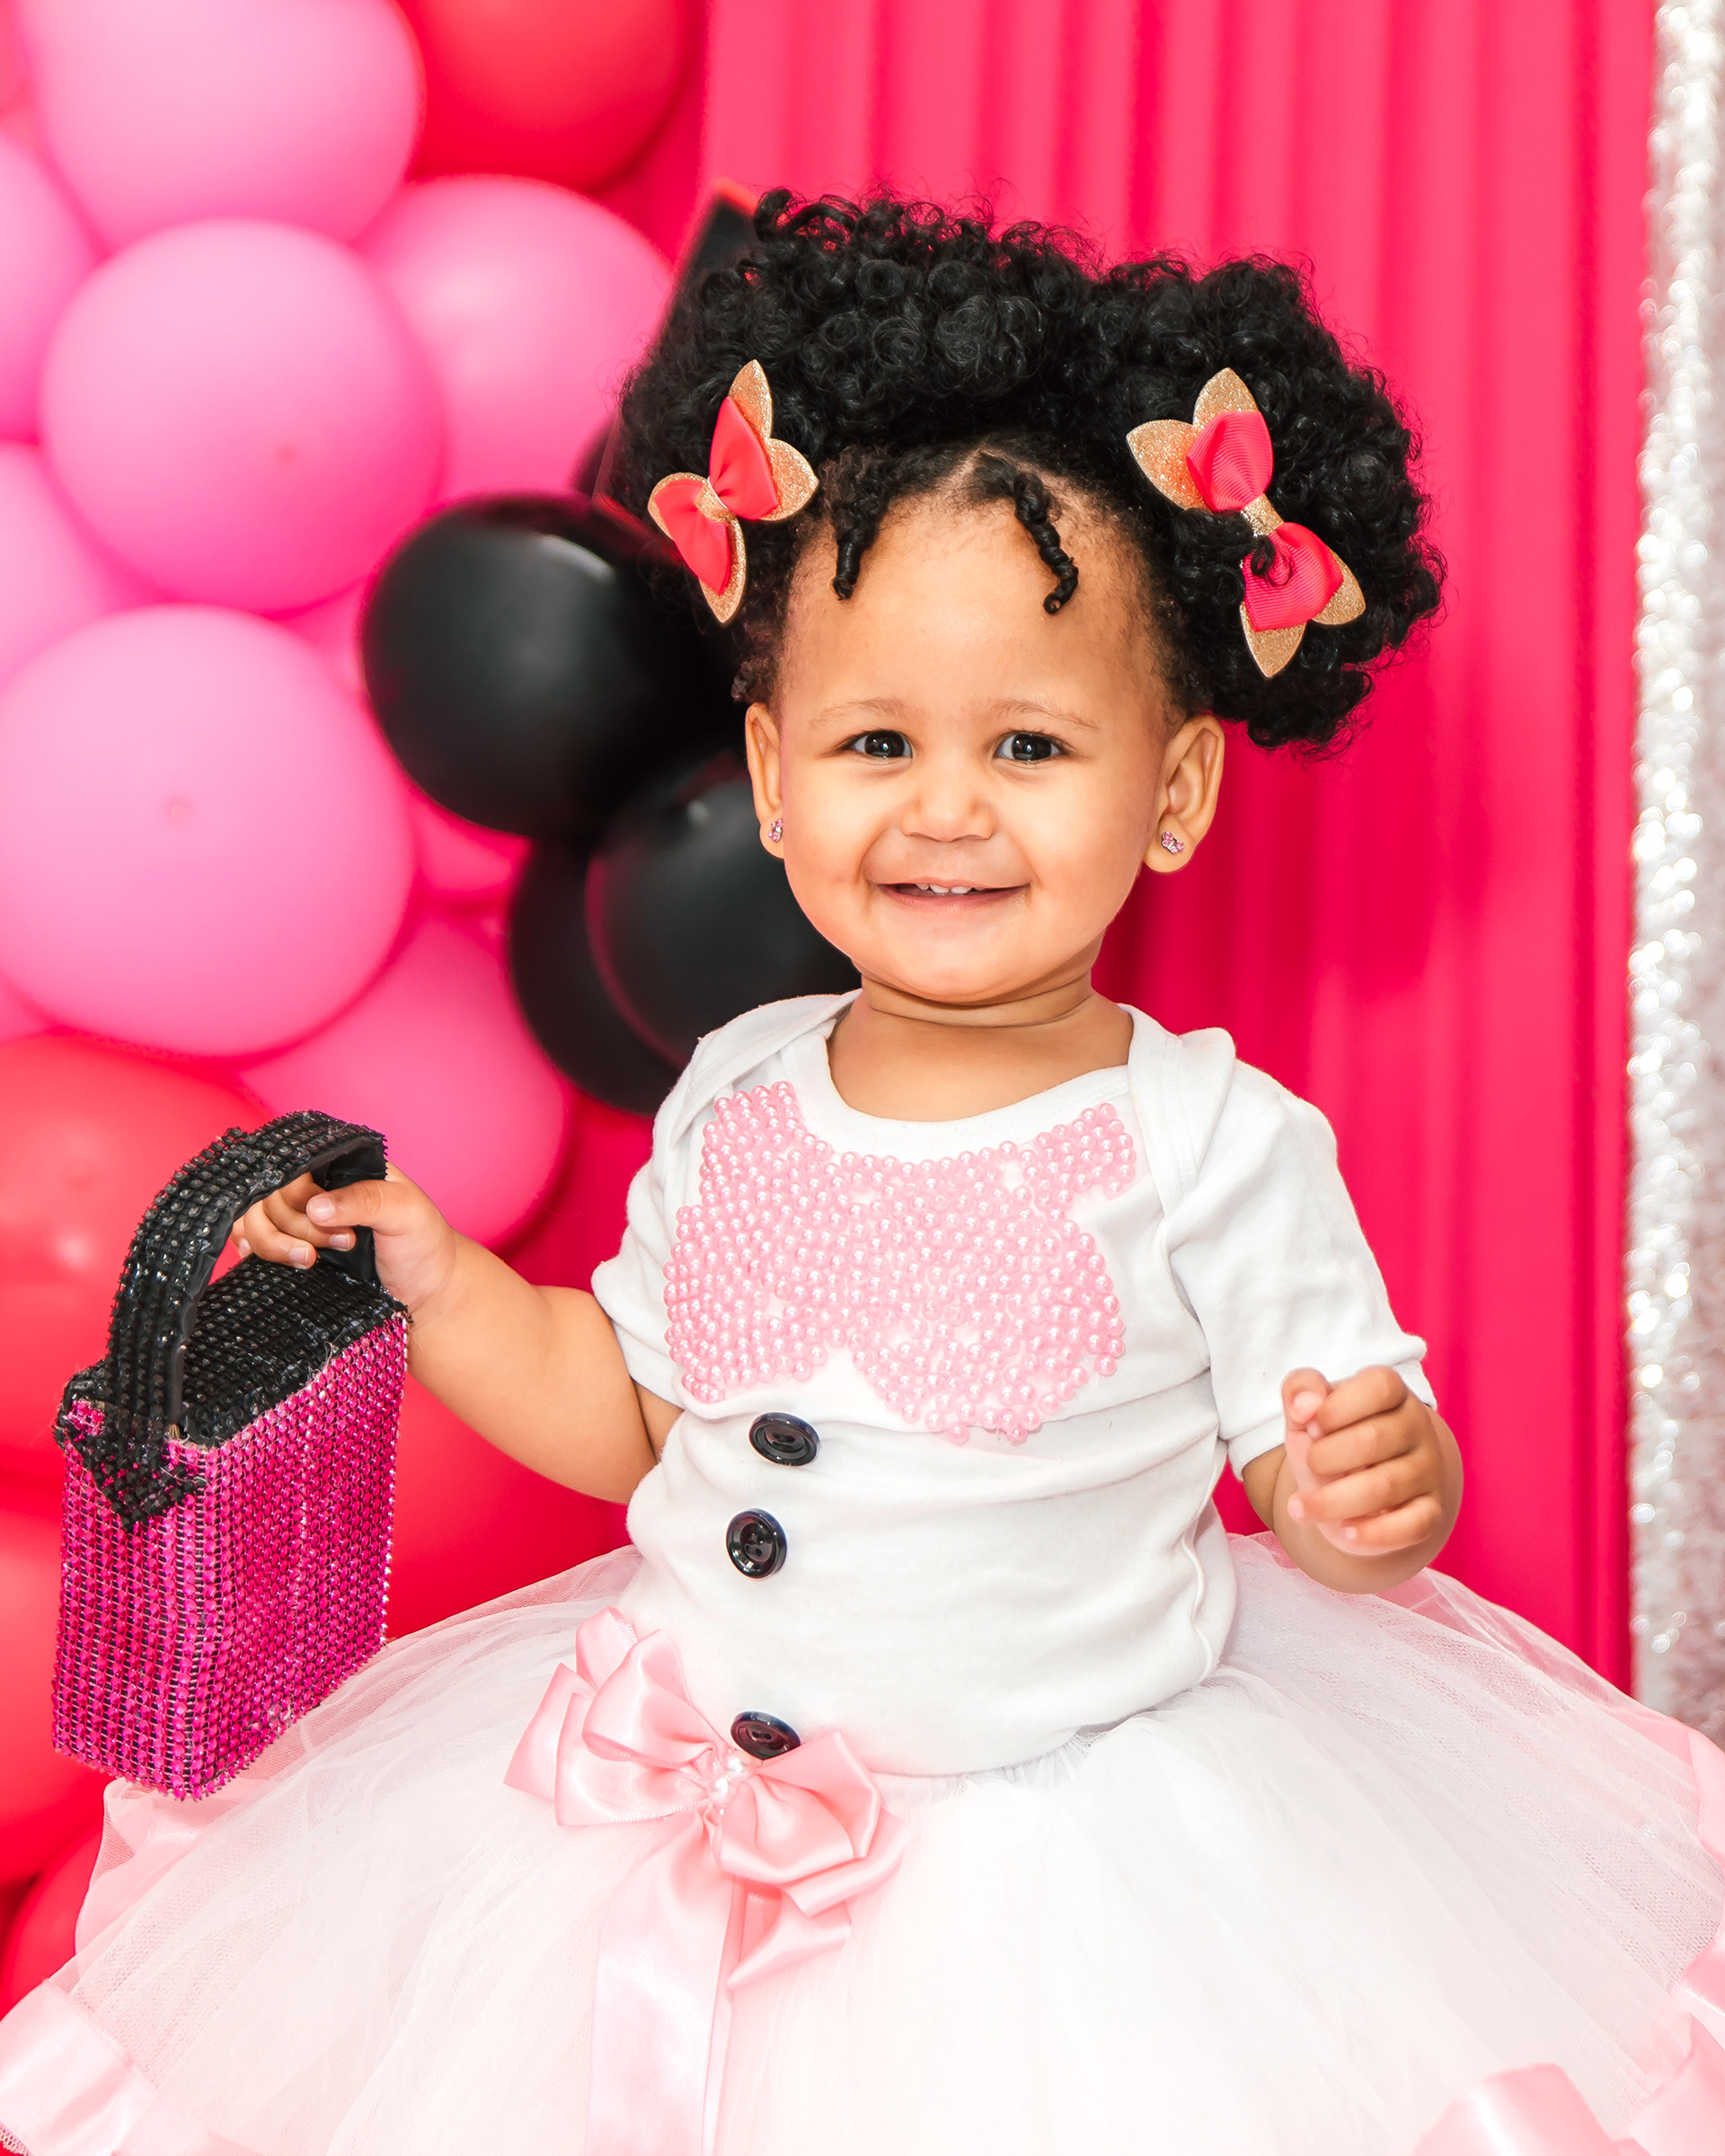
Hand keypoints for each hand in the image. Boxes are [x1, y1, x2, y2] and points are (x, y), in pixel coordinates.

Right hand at [231, 1164, 458, 1314]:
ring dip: (274, 1242)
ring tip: (311, 1261)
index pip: (294, 1166)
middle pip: (270, 1196)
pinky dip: (253, 1249)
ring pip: (255, 1219)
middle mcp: (315, 1189)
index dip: (298, 1194)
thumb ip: (364, 1200)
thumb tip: (314, 1208)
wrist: (426, 1292)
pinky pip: (254, 1242)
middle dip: (297, 1225)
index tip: (323, 1217)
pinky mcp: (292, 1251)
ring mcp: (299, 1220)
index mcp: (340, 1167)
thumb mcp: (405, 1211)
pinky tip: (263, 1258)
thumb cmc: (422, 1243)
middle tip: (344, 1243)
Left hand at [1279, 1365, 1450, 1556]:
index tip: (1311, 1426)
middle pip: (1373, 1439)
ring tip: (1301, 1506)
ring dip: (1331, 1501)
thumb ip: (1299, 1392)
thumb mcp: (1307, 1413)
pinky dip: (1371, 1534)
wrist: (1354, 1489)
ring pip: (1384, 1487)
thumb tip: (1304, 1406)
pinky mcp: (1430, 1511)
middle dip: (1324, 1458)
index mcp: (1391, 1392)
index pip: (1379, 1386)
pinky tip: (1343, 1532)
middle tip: (1311, 1465)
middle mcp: (1417, 1428)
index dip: (1335, 1408)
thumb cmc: (1331, 1440)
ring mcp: (1428, 1471)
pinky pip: (1411, 1526)